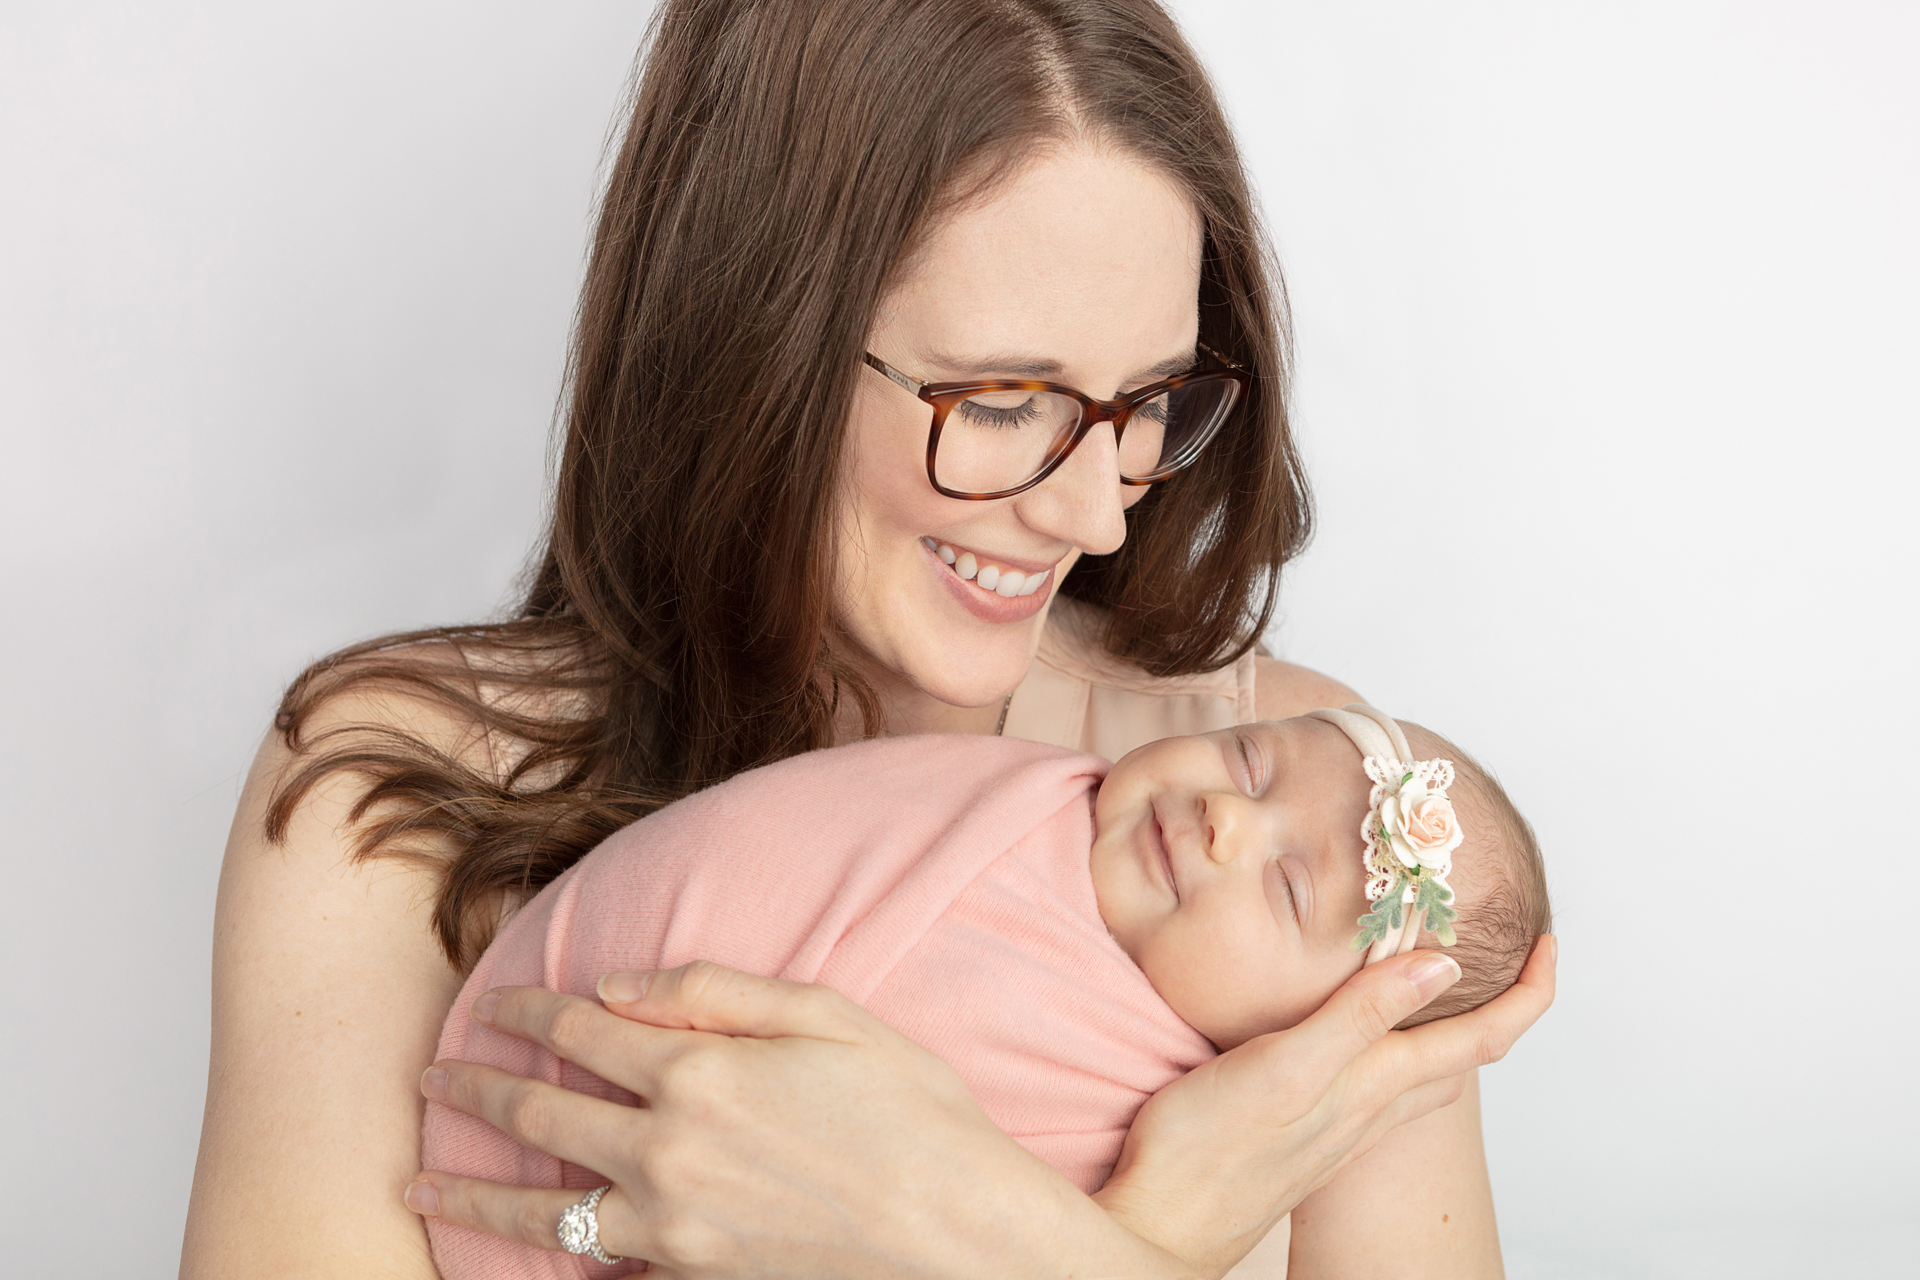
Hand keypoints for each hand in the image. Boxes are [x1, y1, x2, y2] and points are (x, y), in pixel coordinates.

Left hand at [408, 961, 1183, 1278]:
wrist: (962, 1244)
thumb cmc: (915, 1119)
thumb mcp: (831, 1018)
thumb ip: (717, 989)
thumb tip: (617, 982)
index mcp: (699, 1070)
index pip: (583, 1030)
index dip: (530, 1012)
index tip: (495, 1003)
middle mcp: (667, 1151)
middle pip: (541, 1115)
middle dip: (475, 1091)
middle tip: (430, 1079)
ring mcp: (671, 1228)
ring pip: (540, 1210)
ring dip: (469, 1196)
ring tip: (417, 1188)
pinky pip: (597, 1267)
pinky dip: (546, 1259)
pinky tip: (522, 1254)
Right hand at [1097, 935, 1557, 1274]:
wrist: (1163, 1223)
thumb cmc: (1210, 1150)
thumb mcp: (1288, 1066)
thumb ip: (1361, 1015)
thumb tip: (1442, 965)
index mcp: (1374, 1084)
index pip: (1481, 1037)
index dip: (1527, 993)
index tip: (1550, 945)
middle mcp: (1369, 1107)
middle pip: (1463, 1056)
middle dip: (1501, 1006)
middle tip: (1511, 956)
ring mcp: (1339, 1124)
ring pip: (1423, 1074)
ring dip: (1450, 1027)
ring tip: (1449, 984)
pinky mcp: (1306, 1131)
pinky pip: (1378, 1084)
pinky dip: (1395, 1045)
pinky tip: (1362, 1036)